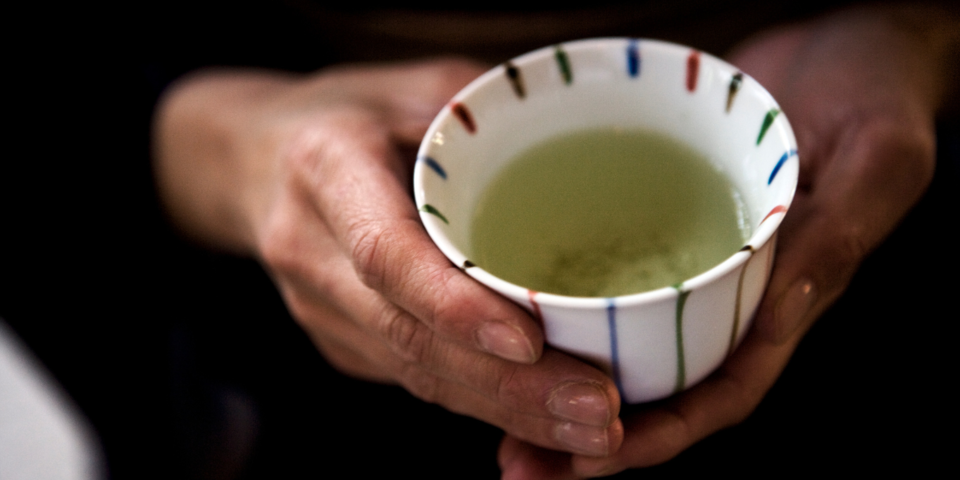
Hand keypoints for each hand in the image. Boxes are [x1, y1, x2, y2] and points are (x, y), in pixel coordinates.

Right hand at [153, 59, 623, 456]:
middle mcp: (310, 249)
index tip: (529, 343)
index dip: (453, 305)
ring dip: (505, 410)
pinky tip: (544, 417)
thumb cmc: (346, 115)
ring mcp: (317, 307)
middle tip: (596, 411)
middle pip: (408, 336)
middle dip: (507, 386)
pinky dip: (482, 404)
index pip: (385, 253)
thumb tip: (584, 128)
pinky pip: (413, 378)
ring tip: (590, 430)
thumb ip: (482, 108)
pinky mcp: (339, 340)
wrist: (251, 162)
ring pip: (414, 372)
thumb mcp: (410, 83)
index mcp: (327, 169)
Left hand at [498, 5, 950, 478]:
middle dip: (592, 440)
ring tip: (494, 416)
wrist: (851, 45)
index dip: (660, 435)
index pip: (722, 392)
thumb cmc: (878, 92)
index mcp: (789, 299)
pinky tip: (511, 323)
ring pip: (627, 348)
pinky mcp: (662, 229)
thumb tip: (775, 307)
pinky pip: (607, 283)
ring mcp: (695, 267)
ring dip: (562, 388)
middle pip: (661, 390)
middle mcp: (735, 297)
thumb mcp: (878, 156)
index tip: (595, 459)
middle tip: (517, 464)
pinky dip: (564, 313)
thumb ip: (840, 231)